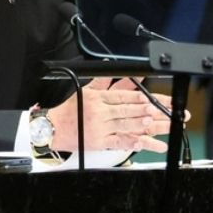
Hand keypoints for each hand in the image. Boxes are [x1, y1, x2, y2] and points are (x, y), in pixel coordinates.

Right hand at [48, 77, 183, 153]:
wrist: (52, 128)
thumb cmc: (69, 111)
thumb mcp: (84, 92)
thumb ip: (101, 82)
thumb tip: (111, 69)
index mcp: (98, 99)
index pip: (121, 96)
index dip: (137, 98)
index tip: (150, 99)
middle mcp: (100, 112)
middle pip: (127, 110)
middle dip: (145, 111)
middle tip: (160, 110)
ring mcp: (101, 128)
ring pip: (125, 125)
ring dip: (142, 124)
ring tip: (155, 123)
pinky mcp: (99, 142)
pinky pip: (118, 142)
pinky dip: (131, 143)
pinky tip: (143, 143)